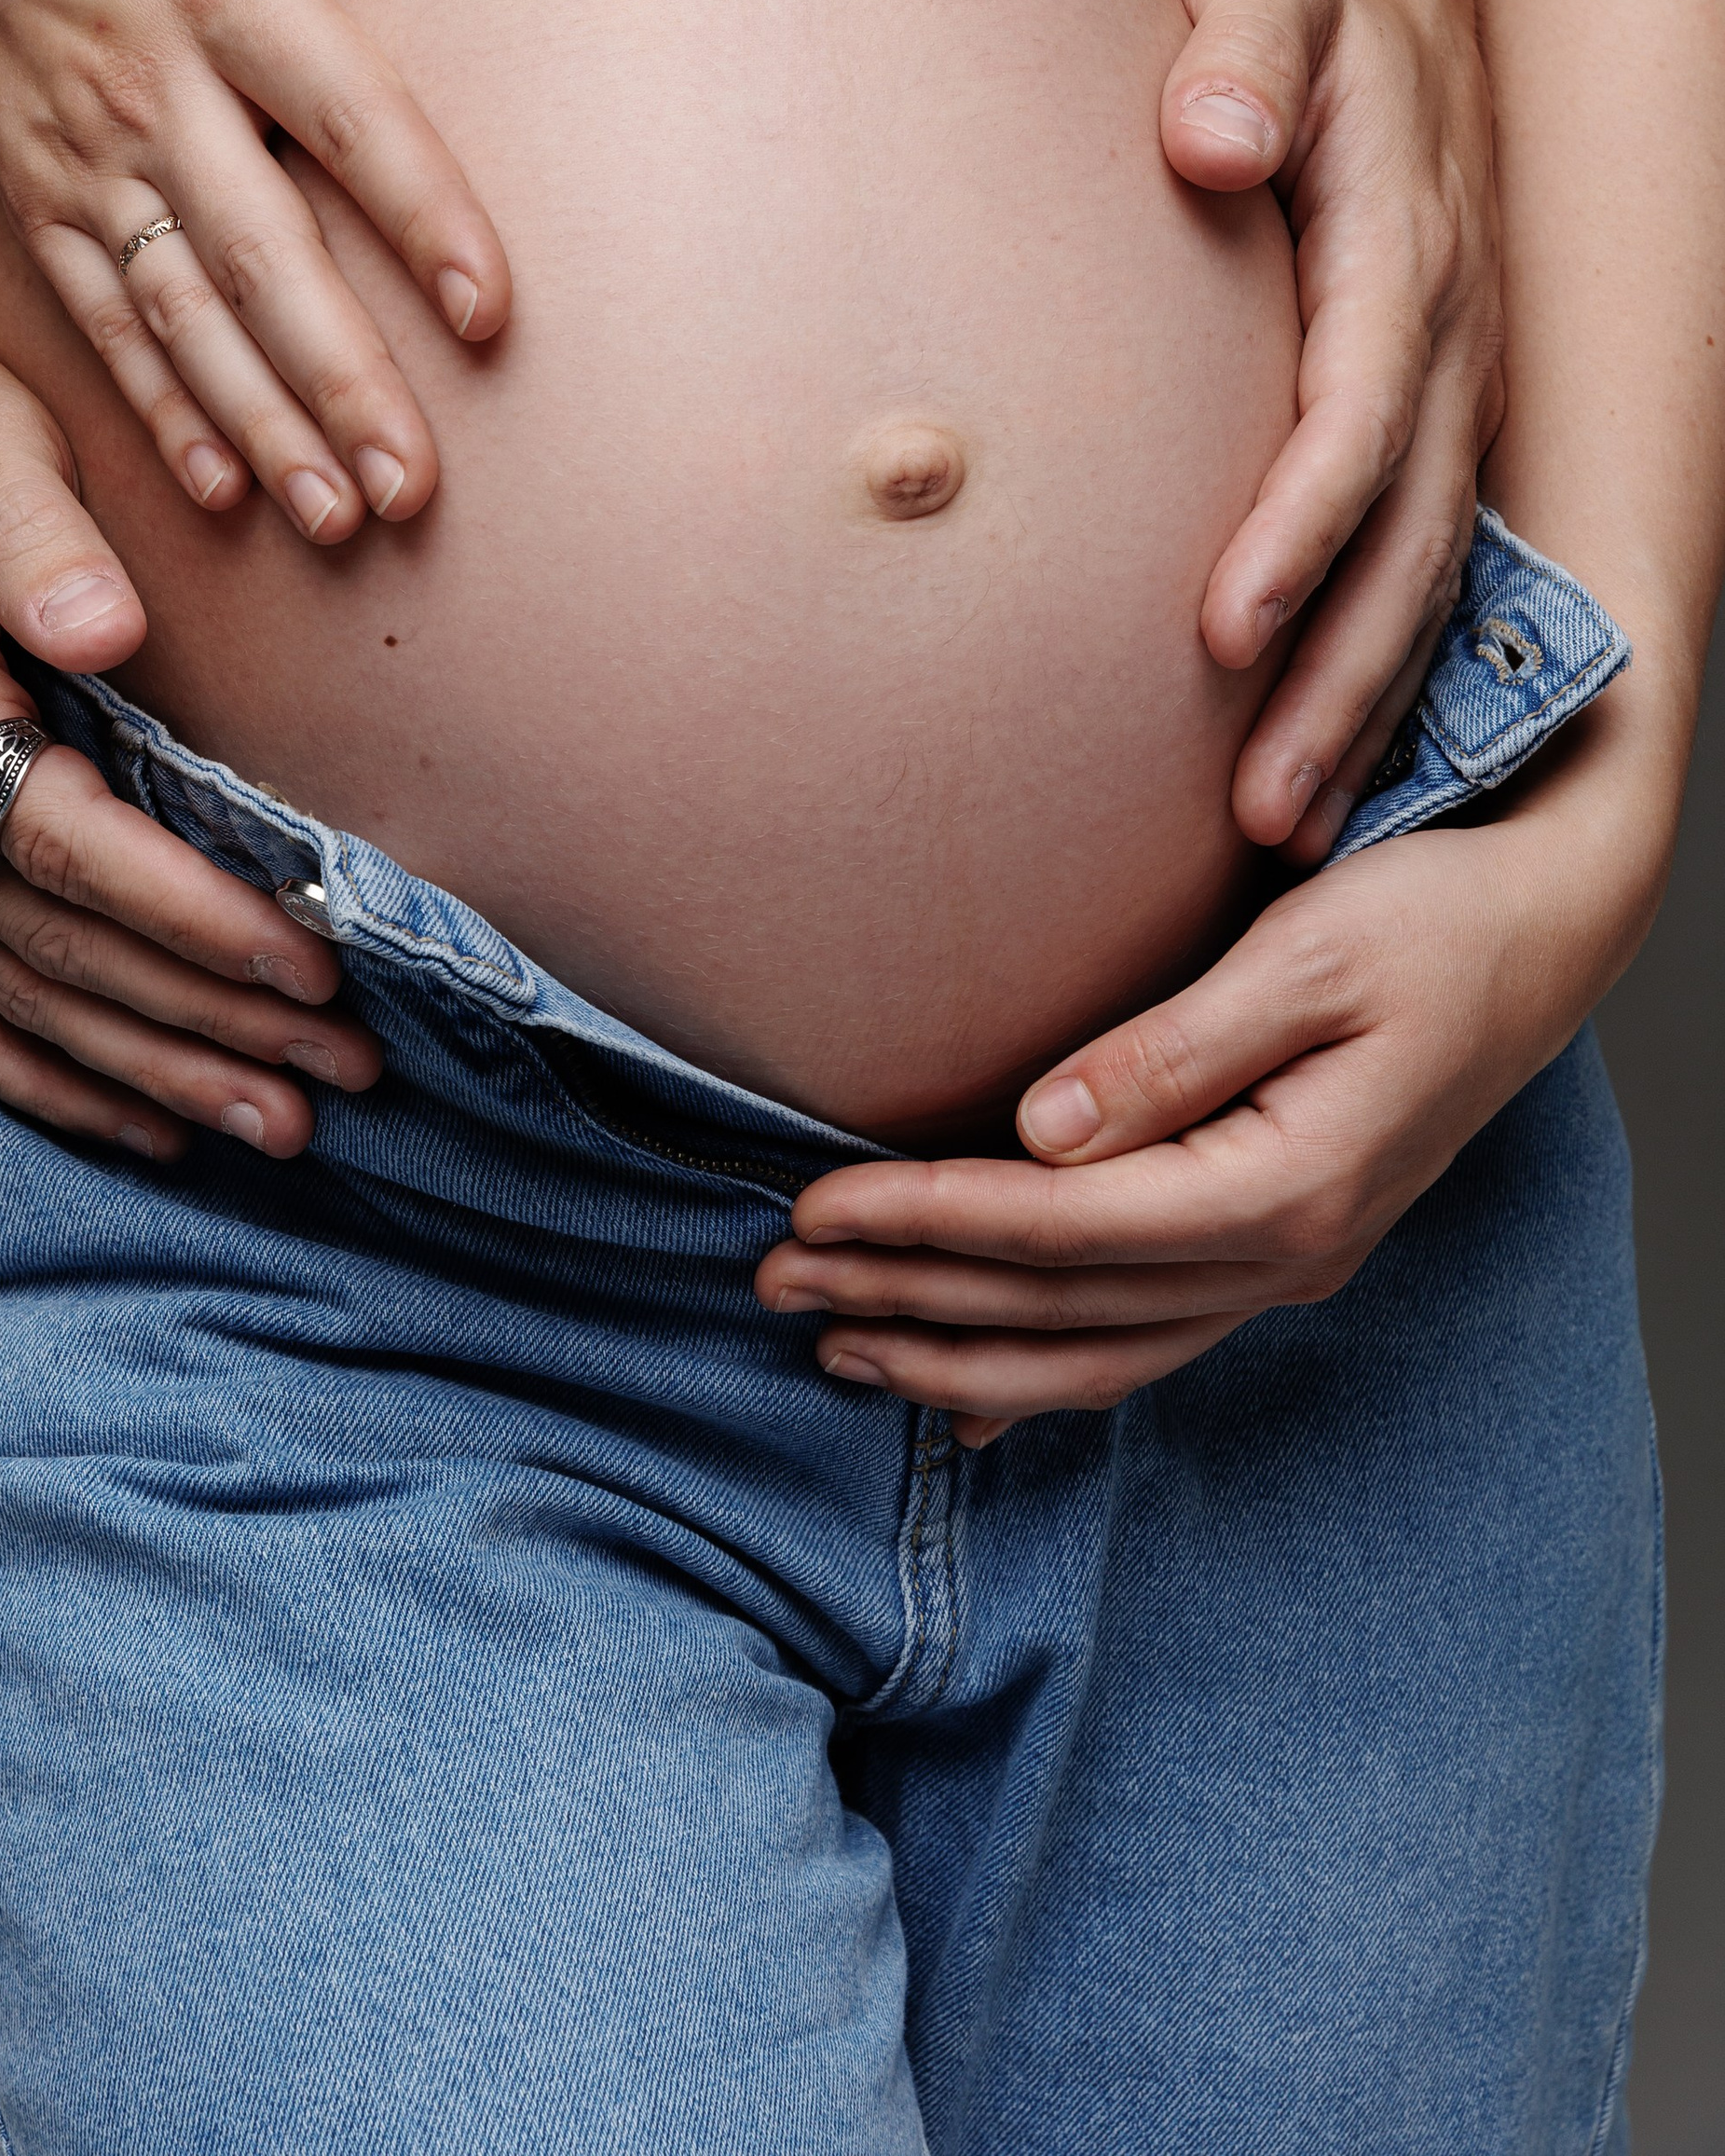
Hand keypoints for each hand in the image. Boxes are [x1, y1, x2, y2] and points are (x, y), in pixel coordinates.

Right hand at [0, 0, 541, 545]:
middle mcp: (154, 91)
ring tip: (341, 520)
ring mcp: (90, 163)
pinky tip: (220, 493)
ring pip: (184, 315)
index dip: (419, 213)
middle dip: (337, 379)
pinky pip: (106, 326)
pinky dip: (160, 411)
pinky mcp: (45, 208)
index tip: (491, 313)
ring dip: (260, 424)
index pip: (344, 114)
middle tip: (415, 489)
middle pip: (262, 254)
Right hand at [0, 307, 382, 1160]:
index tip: (307, 960)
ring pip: (14, 1000)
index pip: (61, 844)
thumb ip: (39, 534)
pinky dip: (49, 1077)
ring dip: (151, 1072)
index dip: (188, 916)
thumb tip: (103, 631)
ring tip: (279, 1121)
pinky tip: (146, 1118)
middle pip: (54, 947)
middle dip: (206, 1020)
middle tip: (342, 1068)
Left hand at [754, 721, 1668, 1442]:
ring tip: (833, 1339)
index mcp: (1285, 1186)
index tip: (810, 1208)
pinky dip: (1043, 1373)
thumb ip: (1171, 1051)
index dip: (926, 1222)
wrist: (1545, 936)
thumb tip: (1039, 1129)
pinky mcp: (1278, 1248)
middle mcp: (1286, 1254)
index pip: (1061, 1228)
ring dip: (956, 1355)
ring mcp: (1287, 1267)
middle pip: (1061, 1311)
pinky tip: (962, 1395)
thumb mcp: (1305, 959)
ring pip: (1096, 1357)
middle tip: (771, 1281)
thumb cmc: (1429, 922)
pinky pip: (1141, 1342)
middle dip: (907, 1298)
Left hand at [1162, 0, 1501, 857]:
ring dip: (1359, 707)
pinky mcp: (1422, 422)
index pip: (1355, 411)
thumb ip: (1232, 48)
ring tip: (1281, 829)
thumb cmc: (1273, 5)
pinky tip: (1308, 764)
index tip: (1224, 626)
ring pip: (1420, 574)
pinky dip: (1370, 671)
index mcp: (1397, 242)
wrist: (1363, 4)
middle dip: (1338, 676)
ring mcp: (1445, 388)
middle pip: (1405, 536)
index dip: (1298, 526)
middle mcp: (1440, 332)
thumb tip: (1207, 135)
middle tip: (1259, 806)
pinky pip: (1412, 567)